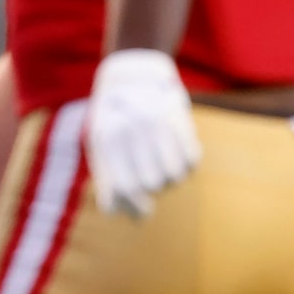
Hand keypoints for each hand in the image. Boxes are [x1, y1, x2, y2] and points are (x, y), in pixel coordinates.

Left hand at [86, 48, 199, 217]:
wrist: (134, 76)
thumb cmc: (113, 120)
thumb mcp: (101, 146)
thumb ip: (109, 181)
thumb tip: (130, 217)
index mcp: (108, 138)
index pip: (126, 187)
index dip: (136, 206)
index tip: (144, 210)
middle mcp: (133, 130)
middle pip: (153, 184)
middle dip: (155, 189)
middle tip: (151, 178)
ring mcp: (158, 124)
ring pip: (176, 175)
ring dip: (172, 178)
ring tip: (163, 167)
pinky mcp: (181, 121)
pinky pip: (192, 160)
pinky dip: (187, 165)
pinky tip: (177, 156)